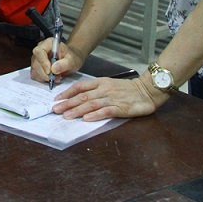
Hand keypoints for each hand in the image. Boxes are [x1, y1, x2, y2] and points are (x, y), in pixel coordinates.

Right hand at [30, 38, 84, 85]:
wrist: (71, 60)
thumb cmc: (72, 57)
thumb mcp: (72, 60)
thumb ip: (64, 64)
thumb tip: (53, 69)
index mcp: (48, 43)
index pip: (39, 51)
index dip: (43, 62)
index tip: (50, 71)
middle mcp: (40, 49)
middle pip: (36, 62)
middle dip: (45, 73)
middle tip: (57, 78)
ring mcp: (36, 58)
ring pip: (34, 70)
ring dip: (44, 77)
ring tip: (56, 78)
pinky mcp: (36, 66)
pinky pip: (35, 74)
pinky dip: (42, 79)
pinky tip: (51, 78)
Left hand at [51, 76, 166, 121]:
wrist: (147, 90)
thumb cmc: (128, 89)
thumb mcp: (110, 85)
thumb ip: (96, 90)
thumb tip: (79, 98)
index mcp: (100, 82)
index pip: (80, 86)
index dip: (67, 93)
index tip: (57, 99)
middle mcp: (104, 90)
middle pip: (82, 96)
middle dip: (67, 103)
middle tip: (55, 109)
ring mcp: (112, 98)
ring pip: (91, 104)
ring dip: (77, 110)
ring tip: (66, 116)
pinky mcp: (121, 108)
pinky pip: (106, 111)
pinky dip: (95, 115)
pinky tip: (86, 119)